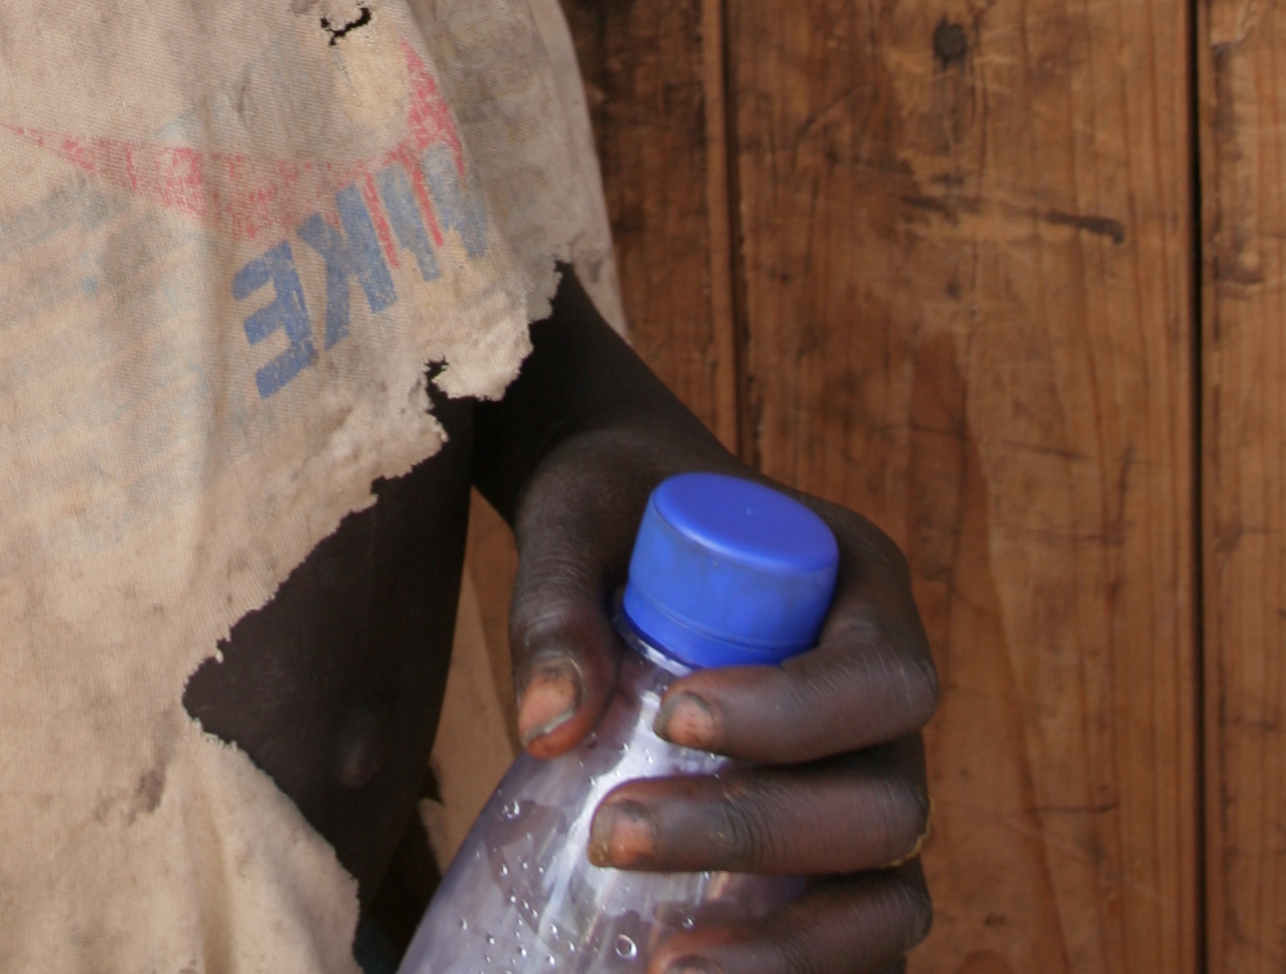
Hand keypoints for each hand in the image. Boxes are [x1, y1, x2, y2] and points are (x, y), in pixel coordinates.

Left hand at [475, 276, 935, 971]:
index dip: (795, 716)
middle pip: (885, 803)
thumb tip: (546, 725)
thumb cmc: (613, 506)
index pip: (879, 676)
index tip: (672, 715)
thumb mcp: (577, 514)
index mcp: (864, 590)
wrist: (625, 524)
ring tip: (663, 967)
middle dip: (758, 833)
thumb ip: (557, 598)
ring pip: (887, 897)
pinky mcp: (832, 863)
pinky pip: (855, 940)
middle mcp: (888, 703)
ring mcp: (870, 788)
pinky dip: (794, 971)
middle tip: (614, 836)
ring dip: (789, 947)